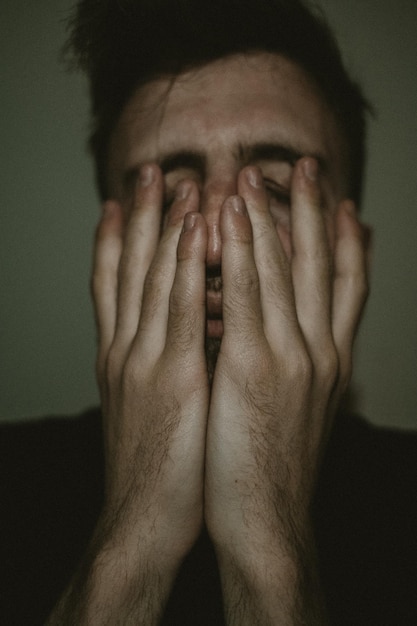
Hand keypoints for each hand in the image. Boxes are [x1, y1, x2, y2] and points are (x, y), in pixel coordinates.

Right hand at [48, 167, 208, 623]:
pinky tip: (197, 231)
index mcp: (119, 357)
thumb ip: (157, 367)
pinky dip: (185, 266)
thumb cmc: (153, 468)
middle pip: (129, 270)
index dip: (115, 241)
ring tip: (176, 183)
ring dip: (165, 227)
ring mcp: (143, 360)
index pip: (111, 286)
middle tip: (148, 172)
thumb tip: (182, 337)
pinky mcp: (170, 377)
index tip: (120, 204)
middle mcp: (124, 349)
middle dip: (139, 217)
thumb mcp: (148, 408)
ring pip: (151, 278)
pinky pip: (179, 308)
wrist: (141, 520)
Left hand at [205, 159, 367, 621]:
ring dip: (269, 216)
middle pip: (320, 265)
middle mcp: (320, 349)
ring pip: (282, 269)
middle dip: (315, 210)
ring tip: (255, 174)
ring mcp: (291, 354)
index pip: (348, 286)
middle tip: (309, 166)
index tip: (346, 205)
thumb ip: (301, 369)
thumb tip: (292, 339)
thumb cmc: (275, 468)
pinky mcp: (253, 365)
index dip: (349, 241)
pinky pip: (244, 292)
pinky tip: (226, 215)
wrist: (268, 522)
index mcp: (332, 360)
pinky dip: (238, 249)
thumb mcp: (301, 411)